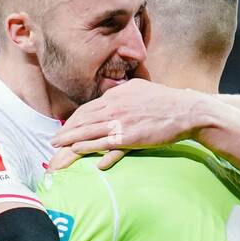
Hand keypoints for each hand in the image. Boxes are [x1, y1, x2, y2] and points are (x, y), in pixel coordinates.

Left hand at [48, 80, 212, 171]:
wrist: (186, 111)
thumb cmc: (166, 101)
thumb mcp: (141, 89)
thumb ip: (124, 93)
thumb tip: (113, 94)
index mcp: (117, 95)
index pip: (88, 108)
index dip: (74, 119)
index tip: (65, 126)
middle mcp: (115, 107)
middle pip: (83, 119)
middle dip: (66, 131)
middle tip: (53, 140)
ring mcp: (120, 122)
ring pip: (88, 131)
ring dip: (70, 140)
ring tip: (57, 147)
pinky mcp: (128, 137)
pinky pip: (102, 143)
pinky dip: (87, 147)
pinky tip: (77, 151)